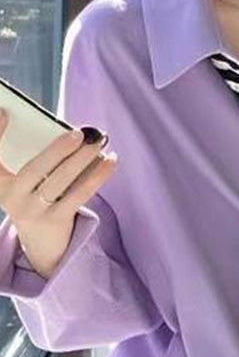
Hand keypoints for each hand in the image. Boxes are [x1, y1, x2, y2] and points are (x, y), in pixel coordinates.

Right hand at [0, 110, 117, 278]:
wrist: (40, 244)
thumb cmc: (35, 199)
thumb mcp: (26, 182)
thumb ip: (39, 159)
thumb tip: (72, 135)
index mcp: (1, 183)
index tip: (5, 112)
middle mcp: (12, 197)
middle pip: (35, 169)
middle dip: (58, 149)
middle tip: (79, 134)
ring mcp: (33, 211)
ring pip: (60, 181)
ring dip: (82, 160)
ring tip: (98, 144)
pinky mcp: (56, 221)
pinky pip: (79, 194)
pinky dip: (97, 176)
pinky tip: (110, 161)